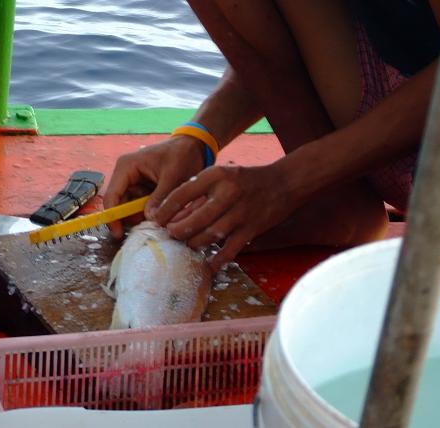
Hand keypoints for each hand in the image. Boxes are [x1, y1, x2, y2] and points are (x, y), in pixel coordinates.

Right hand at [102, 136, 204, 237]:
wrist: (195, 146)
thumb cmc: (182, 155)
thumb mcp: (173, 176)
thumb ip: (160, 197)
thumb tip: (150, 218)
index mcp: (127, 166)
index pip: (111, 196)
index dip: (112, 217)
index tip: (119, 234)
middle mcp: (126, 174)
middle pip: (119, 204)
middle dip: (132, 217)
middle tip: (150, 225)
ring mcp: (134, 182)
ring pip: (131, 208)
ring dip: (143, 215)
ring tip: (162, 213)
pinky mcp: (143, 188)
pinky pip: (141, 206)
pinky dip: (150, 211)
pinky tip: (163, 210)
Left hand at [149, 162, 293, 271]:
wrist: (283, 182)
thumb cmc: (246, 179)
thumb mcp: (222, 175)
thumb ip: (201, 190)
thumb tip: (174, 213)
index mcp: (216, 175)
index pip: (183, 192)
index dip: (166, 208)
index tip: (156, 219)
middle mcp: (228, 192)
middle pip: (195, 218)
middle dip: (178, 230)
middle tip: (170, 235)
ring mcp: (241, 212)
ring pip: (210, 235)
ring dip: (195, 243)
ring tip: (187, 245)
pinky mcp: (252, 228)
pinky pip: (229, 249)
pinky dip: (217, 259)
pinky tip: (208, 264)